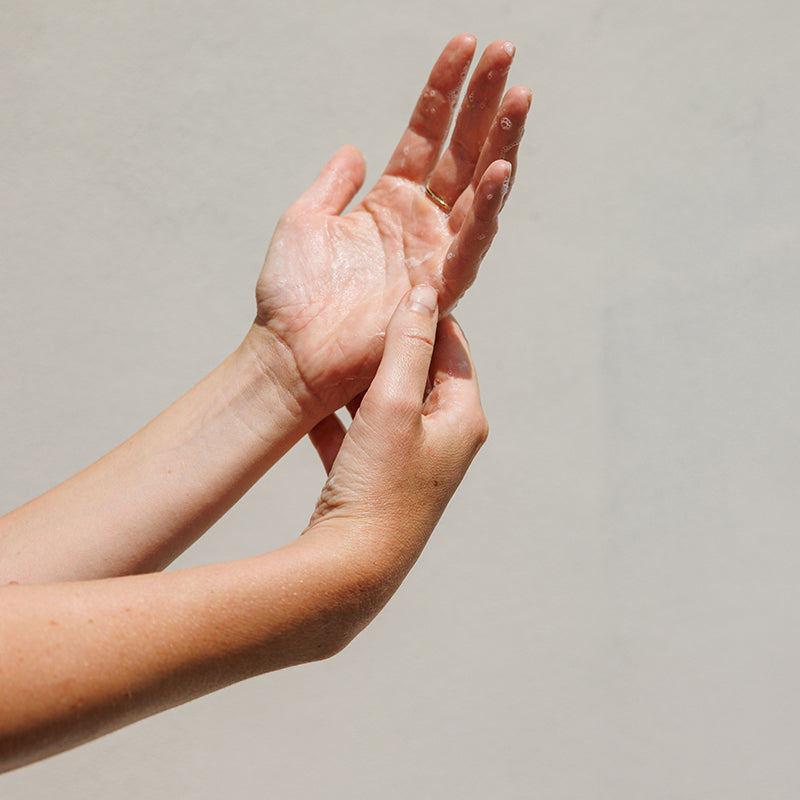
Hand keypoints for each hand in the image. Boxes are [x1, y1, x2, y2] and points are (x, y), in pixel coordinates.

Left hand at [251, 35, 530, 414]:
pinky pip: (471, 246)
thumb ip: (332, 184)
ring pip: (478, 193)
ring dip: (501, 146)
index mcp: (389, 203)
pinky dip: (487, 211)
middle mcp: (419, 224)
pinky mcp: (437, 290)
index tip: (464, 45)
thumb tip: (354, 149)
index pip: (426, 135)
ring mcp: (432, 255)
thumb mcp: (304, 221)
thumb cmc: (291, 297)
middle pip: (462, 153)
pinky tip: (501, 171)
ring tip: (519, 99)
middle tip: (508, 54)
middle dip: (485, 104)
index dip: (444, 92)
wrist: (289, 354)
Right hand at [303, 285, 486, 595]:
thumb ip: (408, 346)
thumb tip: (425, 295)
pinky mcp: (379, 481)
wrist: (353, 570)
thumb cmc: (379, 486)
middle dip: (384, 349)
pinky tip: (308, 409)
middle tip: (351, 321)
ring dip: (357, 384)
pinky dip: (338, 420)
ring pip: (384, 405)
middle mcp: (444, 440)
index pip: (452, 348)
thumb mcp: (394, 404)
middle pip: (418, 375)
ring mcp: (411, 462)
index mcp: (462, 418)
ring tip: (326, 358)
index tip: (390, 291)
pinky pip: (358, 437)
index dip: (423, 317)